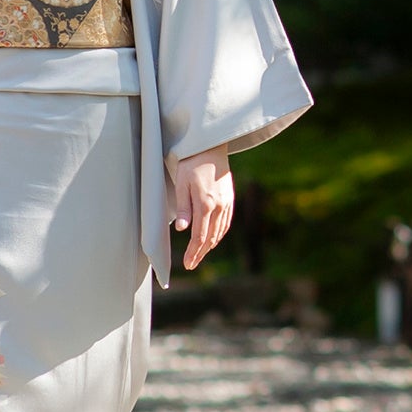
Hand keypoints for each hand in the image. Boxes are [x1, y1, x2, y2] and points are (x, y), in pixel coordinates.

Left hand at [170, 148, 233, 271]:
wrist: (210, 147)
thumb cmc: (191, 164)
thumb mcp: (182, 185)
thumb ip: (183, 208)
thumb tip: (182, 229)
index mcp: (205, 204)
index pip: (199, 236)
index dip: (193, 252)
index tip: (188, 263)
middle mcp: (219, 206)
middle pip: (210, 237)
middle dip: (201, 253)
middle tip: (192, 264)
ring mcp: (226, 203)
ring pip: (219, 232)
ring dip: (210, 246)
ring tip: (200, 255)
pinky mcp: (230, 199)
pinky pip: (226, 222)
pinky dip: (220, 234)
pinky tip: (214, 239)